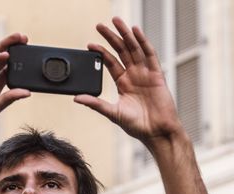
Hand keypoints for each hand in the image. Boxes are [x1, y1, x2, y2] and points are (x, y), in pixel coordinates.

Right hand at [0, 33, 30, 144]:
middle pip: (0, 60)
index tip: (30, 55)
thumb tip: (27, 92)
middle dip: (12, 48)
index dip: (18, 63)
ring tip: (16, 39)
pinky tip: (2, 55)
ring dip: (2, 47)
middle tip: (24, 38)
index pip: (8, 71)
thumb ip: (8, 99)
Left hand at [74, 17, 183, 144]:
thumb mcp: (112, 113)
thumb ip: (95, 104)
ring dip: (126, 34)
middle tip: (100, 25)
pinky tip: (136, 31)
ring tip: (117, 21)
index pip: (110, 62)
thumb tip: (76, 98)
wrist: (157, 132)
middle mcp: (134, 76)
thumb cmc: (137, 126)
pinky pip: (150, 55)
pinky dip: (143, 42)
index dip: (101, 52)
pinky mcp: (157, 75)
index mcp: (123, 83)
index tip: (89, 44)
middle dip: (111, 37)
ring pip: (134, 49)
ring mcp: (145, 74)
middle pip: (121, 51)